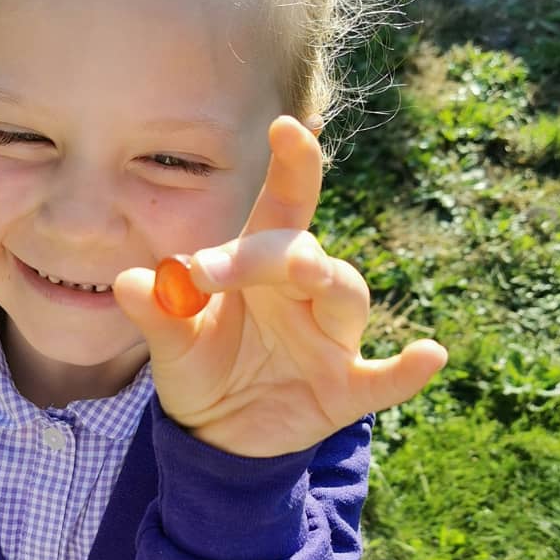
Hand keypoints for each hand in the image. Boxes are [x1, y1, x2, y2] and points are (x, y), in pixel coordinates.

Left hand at [114, 115, 447, 457]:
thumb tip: (129, 281)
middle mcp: (302, 293)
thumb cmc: (199, 368)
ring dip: (331, 286)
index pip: (280, 209)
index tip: (287, 126)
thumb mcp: (171, 345)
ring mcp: (329, 339)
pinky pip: (382, 379)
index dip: (293, 166)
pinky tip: (430, 354)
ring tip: (310, 275)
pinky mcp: (344, 389)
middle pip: (305, 254)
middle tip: (239, 261)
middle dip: (279, 251)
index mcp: (259, 269)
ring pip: (346, 297)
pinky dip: (406, 371)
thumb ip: (158, 313)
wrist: (217, 433)